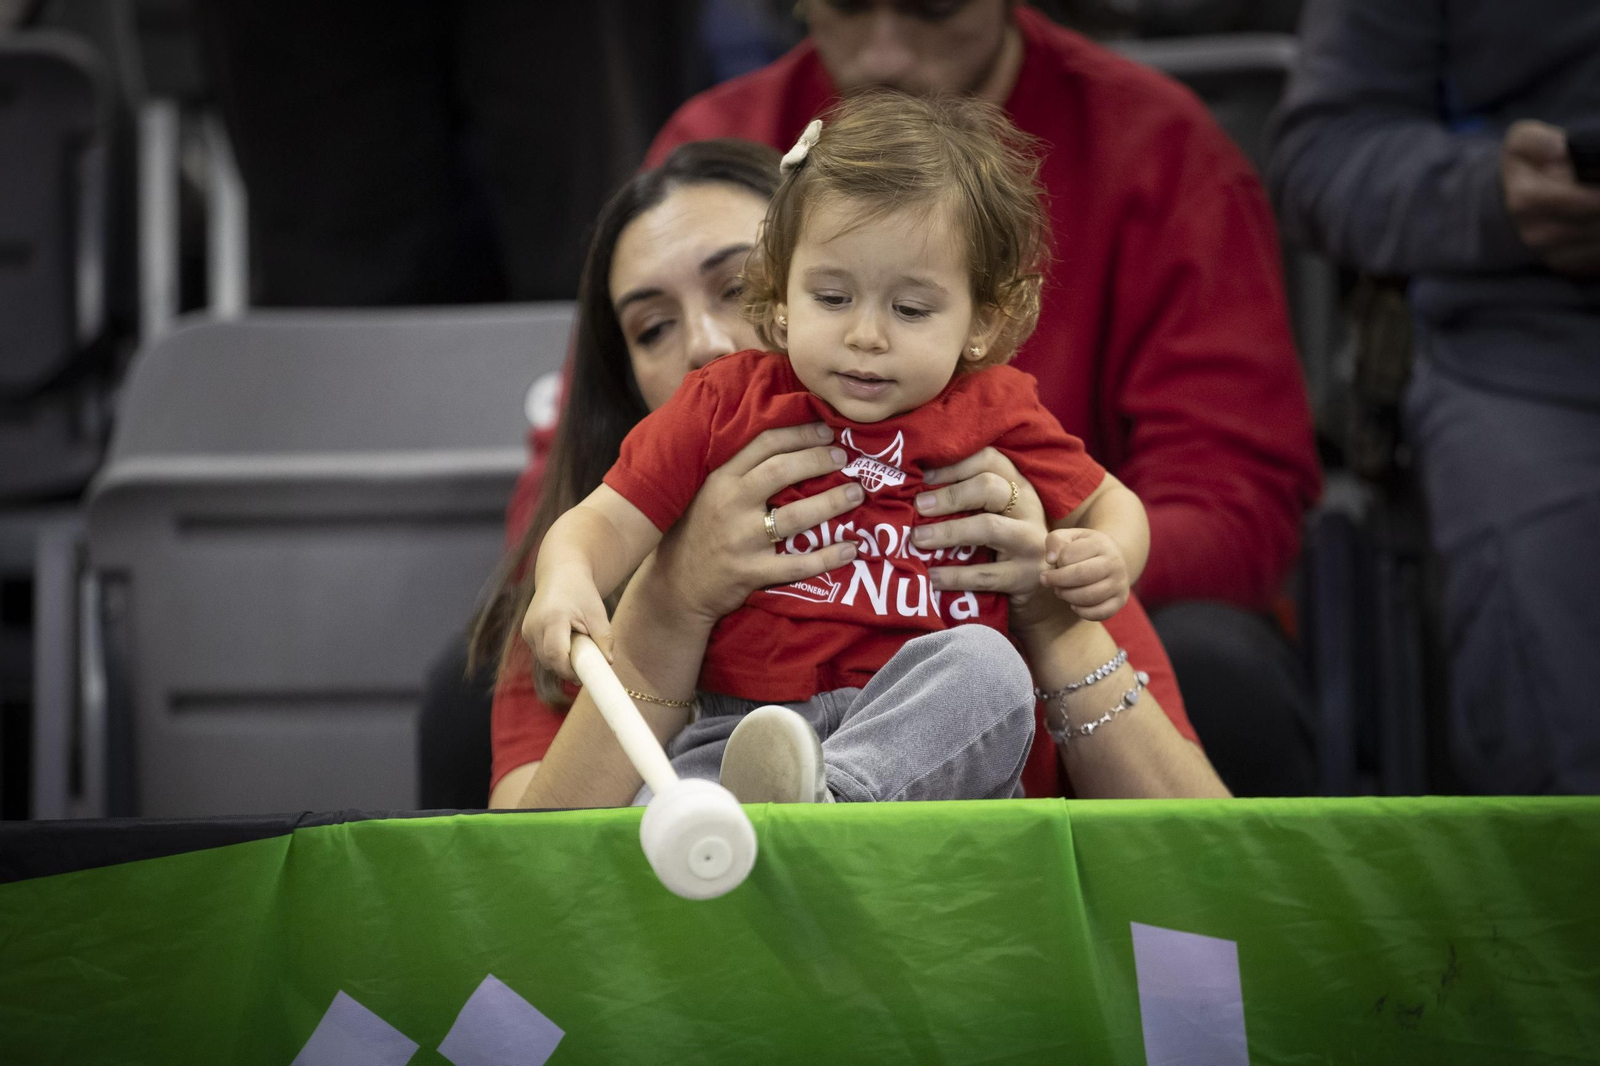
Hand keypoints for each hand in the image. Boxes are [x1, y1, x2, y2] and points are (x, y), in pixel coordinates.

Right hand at [521, 569, 611, 681]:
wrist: (561, 574)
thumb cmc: (581, 591)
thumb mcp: (597, 612)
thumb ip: (604, 637)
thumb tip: (609, 662)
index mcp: (552, 618)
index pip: (556, 655)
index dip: (569, 670)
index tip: (584, 675)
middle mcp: (535, 625)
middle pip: (549, 661)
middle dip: (567, 668)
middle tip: (586, 665)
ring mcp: (527, 630)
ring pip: (544, 660)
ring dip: (561, 662)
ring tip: (577, 646)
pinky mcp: (526, 633)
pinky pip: (541, 653)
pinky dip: (554, 654)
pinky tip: (567, 643)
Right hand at [652, 422, 860, 622]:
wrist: (678, 585)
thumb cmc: (700, 532)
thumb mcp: (709, 493)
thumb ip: (741, 473)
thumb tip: (793, 448)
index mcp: (721, 479)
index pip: (763, 445)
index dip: (799, 434)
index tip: (827, 432)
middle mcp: (730, 504)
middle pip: (781, 472)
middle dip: (818, 460)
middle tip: (844, 458)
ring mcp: (741, 540)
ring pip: (795, 516)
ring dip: (831, 502)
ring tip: (856, 494)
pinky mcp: (751, 572)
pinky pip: (797, 564)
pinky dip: (827, 557)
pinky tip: (850, 548)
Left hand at [914, 447, 1047, 600]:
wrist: (1046, 586)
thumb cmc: (1008, 544)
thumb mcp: (997, 514)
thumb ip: (968, 501)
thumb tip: (916, 493)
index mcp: (1018, 486)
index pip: (989, 460)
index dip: (954, 465)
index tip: (923, 476)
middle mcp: (1028, 508)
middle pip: (989, 487)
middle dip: (949, 495)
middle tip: (918, 506)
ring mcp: (1030, 542)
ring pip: (988, 527)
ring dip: (948, 531)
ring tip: (918, 539)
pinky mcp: (1026, 576)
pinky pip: (984, 574)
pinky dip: (954, 575)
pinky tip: (932, 576)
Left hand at [1039, 527, 1128, 620]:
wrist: (1112, 559)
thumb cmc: (1083, 548)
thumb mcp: (1069, 537)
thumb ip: (1056, 541)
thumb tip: (1051, 560)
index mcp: (1100, 543)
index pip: (1069, 555)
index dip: (1056, 563)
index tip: (1050, 566)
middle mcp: (1114, 562)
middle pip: (1081, 575)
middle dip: (1058, 581)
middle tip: (1048, 581)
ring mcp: (1120, 582)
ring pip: (1090, 596)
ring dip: (1068, 596)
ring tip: (1060, 591)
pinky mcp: (1121, 600)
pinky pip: (1101, 613)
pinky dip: (1083, 612)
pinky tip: (1073, 605)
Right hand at [1502, 119, 1599, 275]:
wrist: (1507, 205)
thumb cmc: (1523, 168)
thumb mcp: (1520, 141)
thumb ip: (1537, 139)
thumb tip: (1559, 148)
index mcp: (1525, 200)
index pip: (1583, 198)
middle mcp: (1536, 233)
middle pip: (1596, 220)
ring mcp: (1551, 254)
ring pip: (1599, 240)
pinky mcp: (1565, 266)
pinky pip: (1598, 258)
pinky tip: (1598, 220)